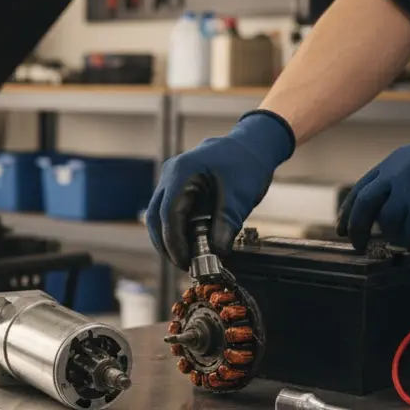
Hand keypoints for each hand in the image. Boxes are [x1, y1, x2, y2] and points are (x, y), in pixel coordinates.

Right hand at [145, 111, 294, 267]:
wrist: (253, 145)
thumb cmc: (247, 163)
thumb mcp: (239, 196)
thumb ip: (226, 224)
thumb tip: (218, 252)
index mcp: (182, 173)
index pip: (168, 214)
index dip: (173, 242)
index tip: (185, 261)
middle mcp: (171, 175)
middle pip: (155, 216)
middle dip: (166, 244)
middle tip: (183, 264)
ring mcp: (172, 181)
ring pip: (159, 215)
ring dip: (170, 238)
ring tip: (188, 257)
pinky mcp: (179, 188)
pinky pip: (171, 212)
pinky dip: (178, 229)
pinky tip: (192, 243)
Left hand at [337, 107, 409, 248]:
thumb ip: (400, 180)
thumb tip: (382, 210)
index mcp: (394, 162)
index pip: (361, 189)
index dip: (349, 211)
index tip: (344, 228)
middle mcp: (397, 174)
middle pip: (365, 206)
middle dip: (357, 228)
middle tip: (357, 245)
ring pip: (389, 222)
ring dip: (395, 234)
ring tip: (408, 235)